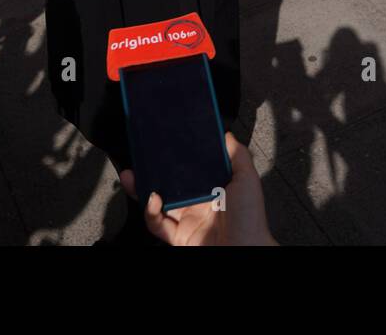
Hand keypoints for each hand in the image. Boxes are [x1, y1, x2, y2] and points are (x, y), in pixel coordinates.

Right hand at [119, 133, 276, 245]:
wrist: (244, 249)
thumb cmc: (250, 218)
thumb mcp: (247, 180)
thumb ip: (238, 156)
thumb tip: (226, 135)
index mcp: (213, 188)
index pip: (188, 170)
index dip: (174, 160)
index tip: (163, 147)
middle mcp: (197, 202)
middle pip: (168, 185)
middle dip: (150, 173)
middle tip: (139, 161)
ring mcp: (186, 219)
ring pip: (157, 203)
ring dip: (143, 190)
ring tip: (136, 178)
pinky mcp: (177, 236)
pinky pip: (157, 224)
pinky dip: (150, 212)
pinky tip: (152, 200)